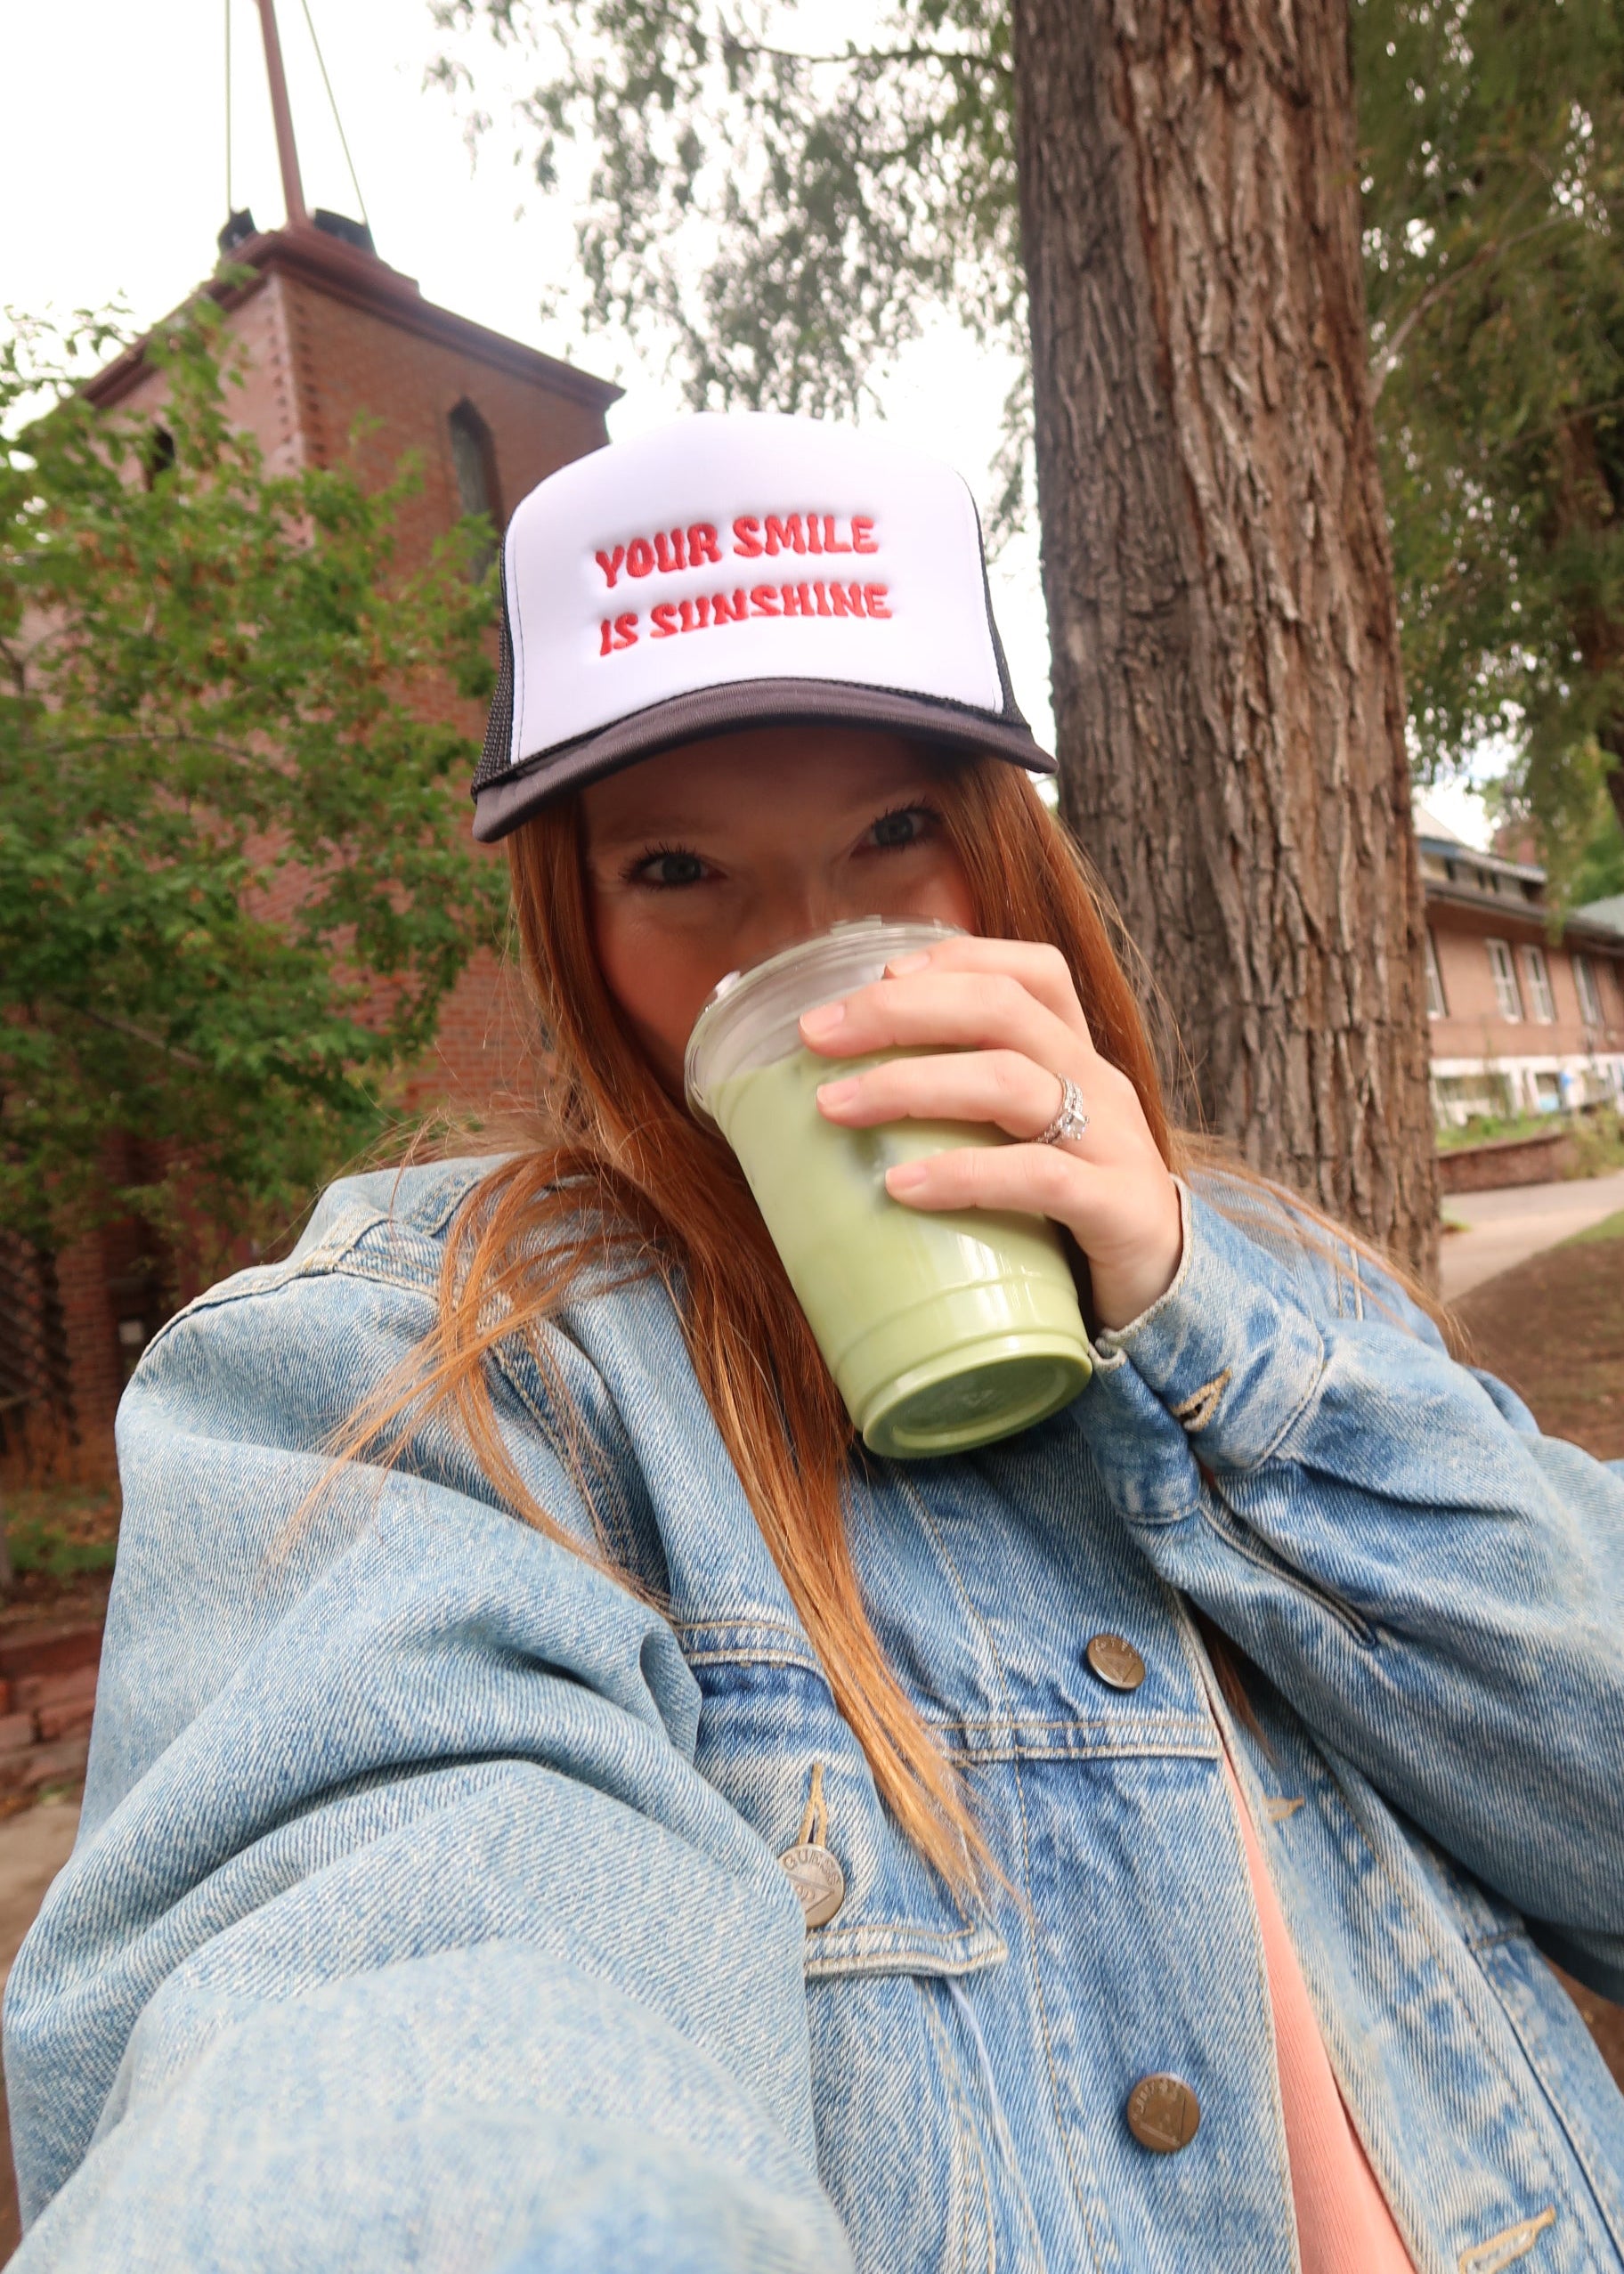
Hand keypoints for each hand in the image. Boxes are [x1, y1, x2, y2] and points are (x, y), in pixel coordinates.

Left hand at [799, 935, 1182, 1332]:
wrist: (1166, 1295)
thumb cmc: (1067, 1212)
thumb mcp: (1023, 1140)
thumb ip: (962, 1107)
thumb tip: (837, 1092)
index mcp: (1074, 1055)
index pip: (1030, 972)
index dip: (956, 958)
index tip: (878, 975)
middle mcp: (1097, 1082)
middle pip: (1002, 1010)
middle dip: (901, 1011)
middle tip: (817, 1034)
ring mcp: (1113, 1142)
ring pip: (1011, 1081)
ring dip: (911, 1084)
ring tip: (835, 1107)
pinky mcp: (1118, 1208)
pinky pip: (1037, 1177)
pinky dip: (963, 1175)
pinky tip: (901, 1186)